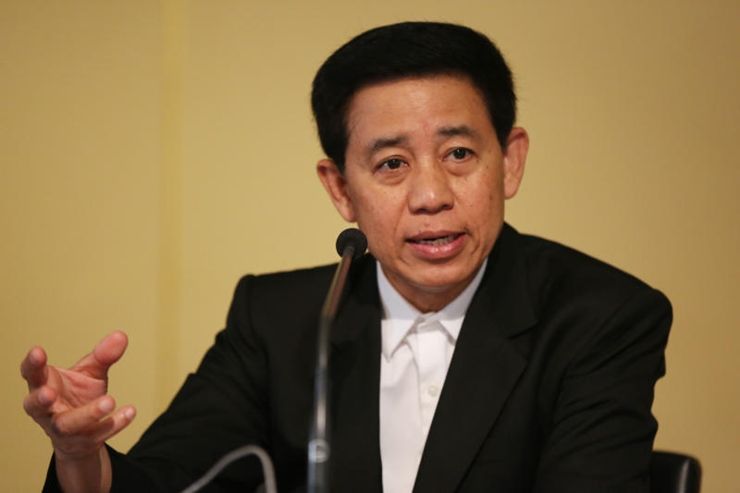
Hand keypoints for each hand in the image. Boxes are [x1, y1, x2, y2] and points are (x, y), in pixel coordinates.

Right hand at [20, 331, 136, 462]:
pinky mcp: (82, 441)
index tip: (38, 351)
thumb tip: (121, 336)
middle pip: (36, 406)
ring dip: (87, 413)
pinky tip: (130, 412)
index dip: (32, 364)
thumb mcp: (90, 373)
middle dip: (41, 399)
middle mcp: (47, 410)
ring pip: (67, 425)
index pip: (32, 375)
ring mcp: (62, 429)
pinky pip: (97, 434)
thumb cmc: (78, 395)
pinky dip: (114, 424)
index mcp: (44, 385)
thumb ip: (102, 356)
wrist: (82, 434)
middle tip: (49, 392)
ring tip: (109, 401)